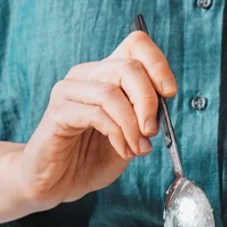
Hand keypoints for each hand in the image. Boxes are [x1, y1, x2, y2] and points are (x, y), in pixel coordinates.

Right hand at [17, 31, 175, 207]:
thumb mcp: (131, 134)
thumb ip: (146, 116)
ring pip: (111, 92)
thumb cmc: (93, 157)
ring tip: (138, 148)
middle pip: (128, 67)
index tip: (169, 93)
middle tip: (153, 131)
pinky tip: (122, 150)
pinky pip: (95, 114)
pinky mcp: (57, 112)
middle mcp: (86, 75)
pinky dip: (116, 134)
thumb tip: (163, 105)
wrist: (59, 183)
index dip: (158, 64)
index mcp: (107, 73)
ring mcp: (68, 91)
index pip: (135, 44)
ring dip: (132, 125)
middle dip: (148, 101)